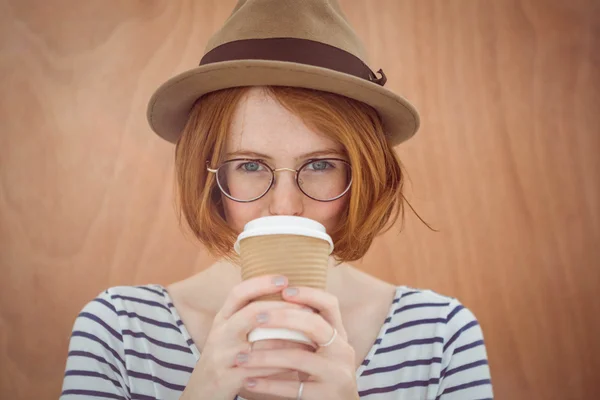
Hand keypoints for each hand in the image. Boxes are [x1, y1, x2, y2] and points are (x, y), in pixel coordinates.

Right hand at [180, 275, 308, 399]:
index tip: (284, 279)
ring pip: (260, 343)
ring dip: (290, 339)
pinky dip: (281, 365)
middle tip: (307, 308)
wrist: (201, 392)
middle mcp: (221, 333)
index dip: (260, 283)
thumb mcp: (228, 332)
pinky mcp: (228, 378)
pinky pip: (260, 369)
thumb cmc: (224, 357)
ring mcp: (223, 356)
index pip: (238, 293)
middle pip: (251, 313)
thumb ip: (247, 314)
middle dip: (282, 309)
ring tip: (312, 335)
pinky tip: (298, 362)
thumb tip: (281, 294)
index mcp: (222, 318)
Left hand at [237, 286, 359, 399]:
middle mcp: (342, 350)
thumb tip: (270, 301)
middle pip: (315, 326)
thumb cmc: (321, 371)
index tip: (284, 290)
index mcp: (339, 334)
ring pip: (298, 358)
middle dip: (284, 318)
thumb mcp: (321, 347)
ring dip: (265, 357)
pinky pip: (292, 387)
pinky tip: (248, 382)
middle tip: (256, 317)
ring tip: (240, 358)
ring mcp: (336, 373)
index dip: (309, 294)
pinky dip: (268, 384)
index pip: (330, 304)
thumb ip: (306, 329)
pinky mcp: (326, 396)